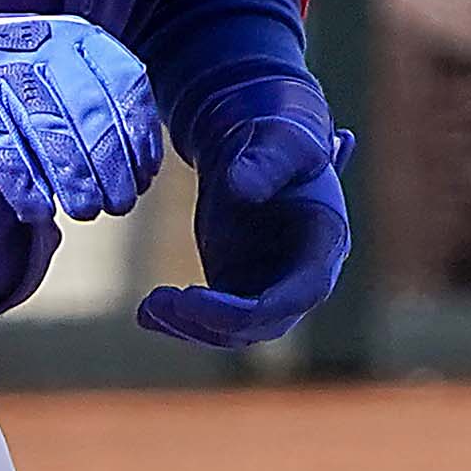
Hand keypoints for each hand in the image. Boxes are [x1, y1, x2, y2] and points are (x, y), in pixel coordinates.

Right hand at [0, 0, 165, 222]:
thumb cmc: (8, 76)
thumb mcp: (61, 70)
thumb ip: (100, 102)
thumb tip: (143, 165)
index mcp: (78, 37)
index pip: (127, 86)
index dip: (141, 138)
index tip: (144, 177)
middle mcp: (45, 47)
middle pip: (92, 114)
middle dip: (112, 167)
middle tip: (118, 205)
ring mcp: (2, 70)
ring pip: (51, 132)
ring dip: (75, 180)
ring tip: (87, 212)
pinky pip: (2, 148)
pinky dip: (24, 185)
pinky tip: (38, 211)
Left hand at [139, 78, 351, 349]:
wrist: (257, 148)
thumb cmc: (277, 140)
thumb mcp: (278, 142)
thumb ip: (264, 163)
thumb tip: (240, 187)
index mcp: (325, 243)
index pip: (300, 294)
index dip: (252, 308)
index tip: (197, 300)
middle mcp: (302, 276)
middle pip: (264, 323)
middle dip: (213, 322)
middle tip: (162, 304)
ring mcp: (269, 287)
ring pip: (235, 331)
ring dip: (191, 327)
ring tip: (148, 308)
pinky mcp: (239, 290)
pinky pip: (213, 320)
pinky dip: (180, 320)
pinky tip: (146, 312)